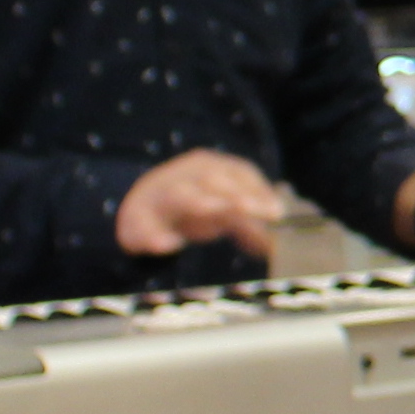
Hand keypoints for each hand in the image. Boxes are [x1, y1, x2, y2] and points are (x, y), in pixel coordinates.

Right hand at [114, 147, 287, 258]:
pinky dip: (153, 235)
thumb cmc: (195, 205)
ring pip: (177, 195)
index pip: (239, 173)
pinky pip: (142, 226)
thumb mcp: (224, 210)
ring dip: (198, 202)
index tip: (277, 213)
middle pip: (211, 179)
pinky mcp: (136, 219)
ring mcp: (159, 195)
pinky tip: (168, 245)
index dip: (258, 190)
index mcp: (211, 168)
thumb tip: (279, 245)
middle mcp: (185, 175)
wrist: (141, 206)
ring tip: (216, 212)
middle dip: (233, 194)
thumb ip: (252, 224)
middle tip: (253, 210)